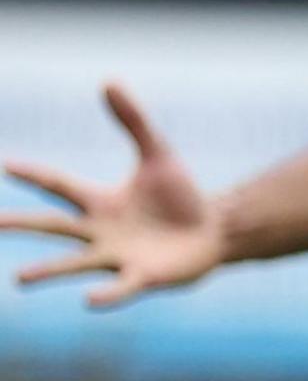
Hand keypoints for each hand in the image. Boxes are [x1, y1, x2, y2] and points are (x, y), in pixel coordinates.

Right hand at [6, 83, 224, 308]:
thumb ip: (134, 121)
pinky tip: (89, 300)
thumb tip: (108, 80)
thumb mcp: (158, 153)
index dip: (33, 174)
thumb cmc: (180, 196)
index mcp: (100, 202)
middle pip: (54, 227)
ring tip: (20, 279)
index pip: (58, 184)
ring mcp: (118, 256)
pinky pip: (120, 287)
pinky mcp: (143, 277)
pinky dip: (106, 295)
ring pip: (76, 264)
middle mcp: (100, 232)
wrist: (214, 230)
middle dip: (22, 225)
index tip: (4, 164)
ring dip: (49, 271)